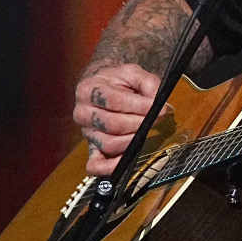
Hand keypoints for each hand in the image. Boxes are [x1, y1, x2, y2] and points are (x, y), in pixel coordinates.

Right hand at [72, 61, 170, 175]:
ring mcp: (87, 132)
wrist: (103, 87)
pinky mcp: (92, 148)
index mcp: (88, 89)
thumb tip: (158, 102)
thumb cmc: (117, 81)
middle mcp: (82, 112)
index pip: (114, 101)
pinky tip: (125, 161)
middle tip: (156, 119)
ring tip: (146, 131)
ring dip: (133, 140)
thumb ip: (147, 83)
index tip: (159, 107)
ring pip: (109, 144)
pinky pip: (95, 165)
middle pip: (112, 124)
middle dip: (139, 123)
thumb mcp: (132, 72)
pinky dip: (110, 167)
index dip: (139, 106)